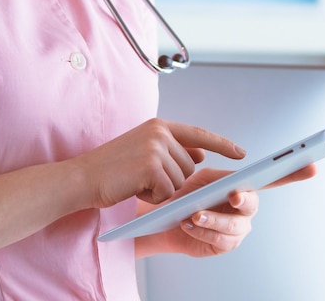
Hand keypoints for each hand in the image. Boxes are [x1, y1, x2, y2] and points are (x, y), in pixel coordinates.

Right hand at [69, 118, 246, 209]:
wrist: (83, 177)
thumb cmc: (112, 168)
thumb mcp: (144, 152)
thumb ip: (172, 150)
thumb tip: (201, 155)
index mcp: (158, 126)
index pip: (199, 134)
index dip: (222, 145)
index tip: (241, 153)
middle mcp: (159, 133)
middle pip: (190, 167)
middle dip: (171, 179)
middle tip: (142, 177)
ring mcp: (155, 148)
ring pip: (181, 182)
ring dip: (161, 190)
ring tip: (136, 182)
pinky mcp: (151, 167)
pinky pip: (168, 193)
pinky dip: (153, 198)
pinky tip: (134, 189)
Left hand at [140, 165, 315, 257]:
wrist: (163, 216)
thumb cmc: (185, 193)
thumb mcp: (201, 178)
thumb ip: (219, 177)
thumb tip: (235, 183)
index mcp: (242, 185)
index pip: (272, 177)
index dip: (293, 172)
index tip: (310, 165)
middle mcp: (244, 206)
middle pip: (253, 203)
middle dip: (243, 199)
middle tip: (233, 195)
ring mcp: (237, 227)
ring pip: (234, 225)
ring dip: (213, 219)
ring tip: (194, 214)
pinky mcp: (224, 244)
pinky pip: (220, 240)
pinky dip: (203, 231)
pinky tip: (188, 223)